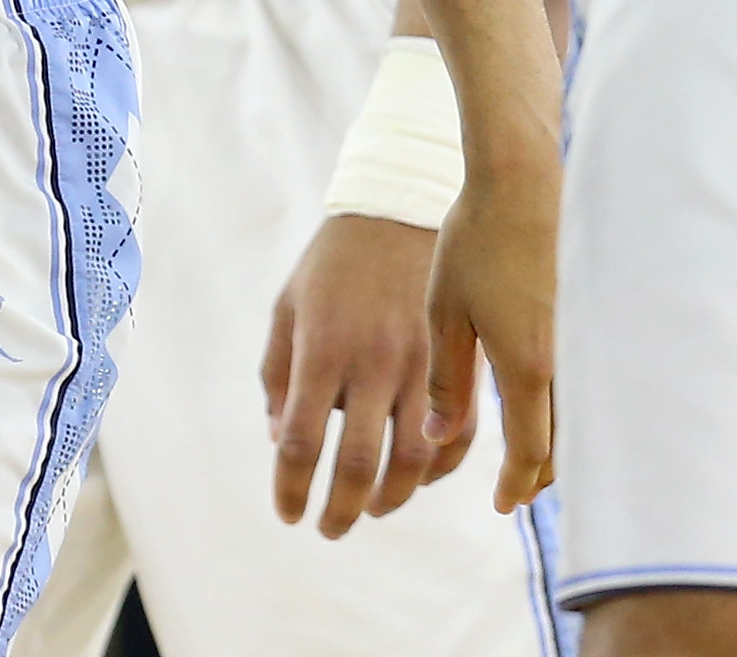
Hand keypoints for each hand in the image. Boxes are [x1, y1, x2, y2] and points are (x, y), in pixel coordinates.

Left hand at [262, 212, 445, 534]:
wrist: (398, 207)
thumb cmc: (332, 262)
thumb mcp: (288, 305)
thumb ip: (278, 373)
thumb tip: (279, 438)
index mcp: (322, 347)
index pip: (299, 440)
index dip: (290, 488)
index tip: (288, 515)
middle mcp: (373, 362)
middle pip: (357, 463)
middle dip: (340, 511)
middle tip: (330, 529)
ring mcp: (420, 363)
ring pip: (415, 458)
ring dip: (393, 497)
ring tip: (373, 507)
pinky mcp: (456, 360)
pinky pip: (458, 432)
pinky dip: (442, 467)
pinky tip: (421, 475)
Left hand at [421, 136, 559, 513]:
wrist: (522, 179)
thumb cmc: (476, 240)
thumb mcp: (444, 310)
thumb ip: (447, 378)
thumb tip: (439, 434)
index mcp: (526, 365)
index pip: (530, 452)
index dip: (515, 486)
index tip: (500, 505)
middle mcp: (566, 359)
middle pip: (565, 444)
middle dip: (541, 474)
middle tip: (515, 488)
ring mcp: (585, 337)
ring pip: (581, 415)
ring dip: (559, 441)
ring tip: (529, 451)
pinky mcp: (592, 315)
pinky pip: (588, 379)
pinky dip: (571, 404)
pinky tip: (547, 395)